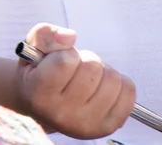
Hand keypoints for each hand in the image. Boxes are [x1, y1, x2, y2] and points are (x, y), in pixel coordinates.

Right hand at [15, 24, 136, 139]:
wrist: (44, 108)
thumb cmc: (39, 72)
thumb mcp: (32, 47)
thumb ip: (45, 35)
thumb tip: (71, 36)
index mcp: (39, 94)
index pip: (66, 60)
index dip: (66, 52)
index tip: (58, 61)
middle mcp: (62, 114)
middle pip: (93, 67)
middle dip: (86, 60)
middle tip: (74, 71)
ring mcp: (86, 124)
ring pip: (113, 79)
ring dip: (103, 72)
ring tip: (88, 80)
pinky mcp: (107, 126)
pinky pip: (128, 92)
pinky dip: (120, 84)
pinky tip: (102, 89)